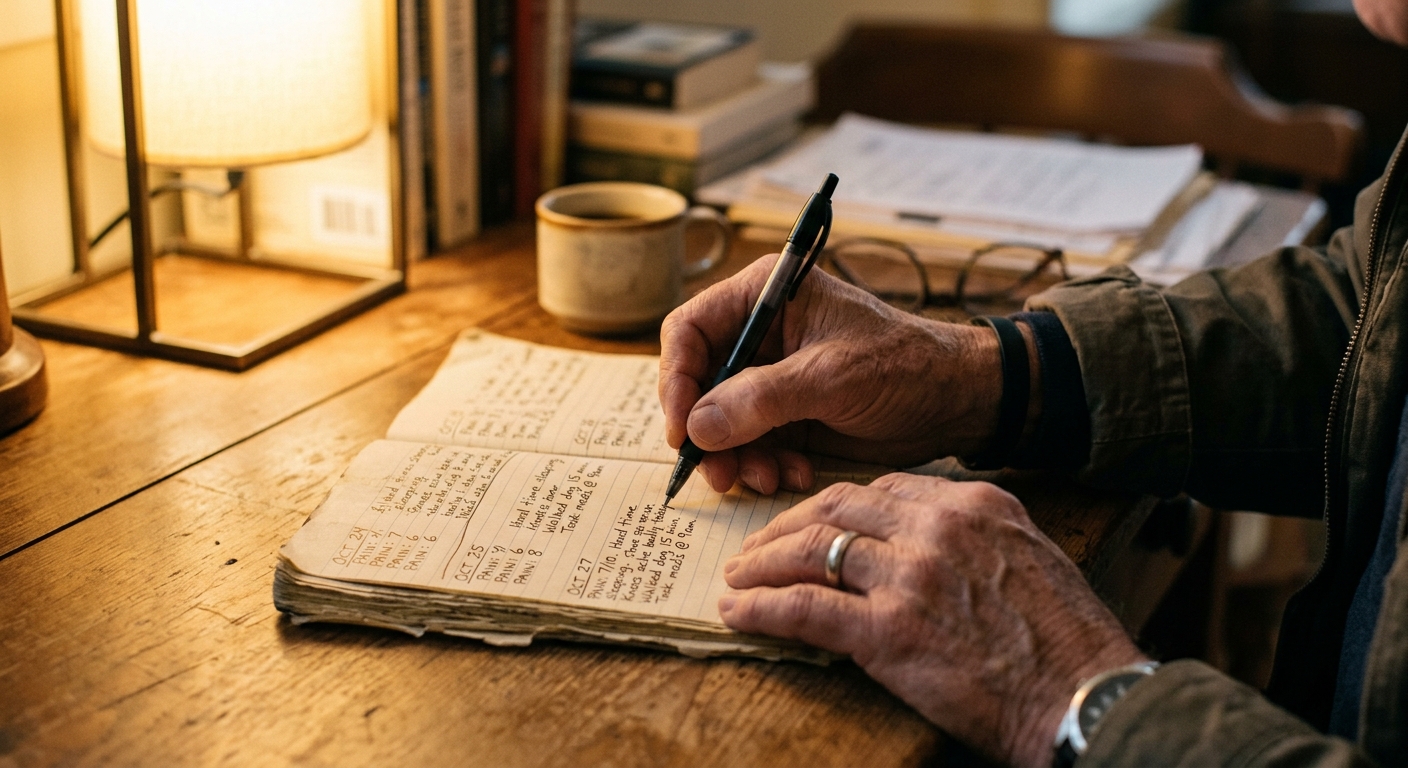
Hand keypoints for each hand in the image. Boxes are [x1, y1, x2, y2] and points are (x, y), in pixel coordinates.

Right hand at [660, 254, 1009, 494]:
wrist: (957, 402)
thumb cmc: (906, 366)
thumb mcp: (833, 377)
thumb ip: (762, 399)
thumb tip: (697, 427)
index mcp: (766, 295)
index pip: (689, 330)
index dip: (677, 379)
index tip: (683, 428)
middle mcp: (760, 334)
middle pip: (697, 383)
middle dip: (707, 432)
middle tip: (719, 473)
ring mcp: (770, 377)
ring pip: (718, 422)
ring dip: (735, 458)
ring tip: (766, 480)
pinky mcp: (785, 415)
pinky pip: (749, 445)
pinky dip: (762, 466)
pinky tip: (793, 476)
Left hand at [718, 474, 1145, 766]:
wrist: (1086, 698)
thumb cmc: (1067, 642)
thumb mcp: (1029, 558)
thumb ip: (973, 538)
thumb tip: (923, 542)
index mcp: (972, 505)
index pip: (880, 489)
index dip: (832, 506)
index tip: (809, 523)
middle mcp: (936, 528)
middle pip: (836, 508)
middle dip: (785, 525)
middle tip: (756, 545)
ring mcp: (909, 578)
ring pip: (811, 550)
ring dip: (762, 563)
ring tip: (737, 576)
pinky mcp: (887, 632)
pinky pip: (803, 608)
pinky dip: (760, 607)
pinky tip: (737, 611)